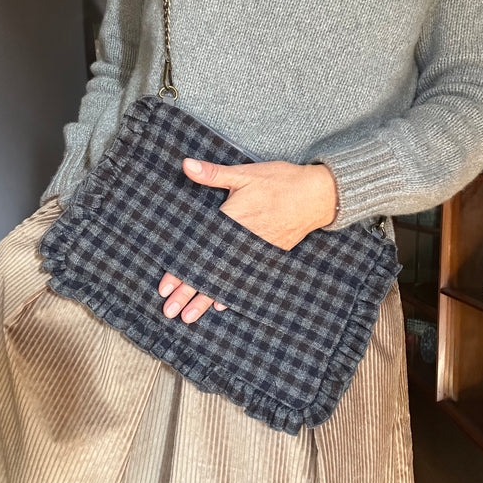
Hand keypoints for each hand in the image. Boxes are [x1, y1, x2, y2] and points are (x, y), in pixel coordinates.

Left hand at [159, 157, 338, 322]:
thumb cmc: (280, 182)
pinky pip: (246, 278)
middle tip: (170, 311)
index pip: (198, 252)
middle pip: (209, 272)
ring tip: (190, 317)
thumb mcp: (245, 174)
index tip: (165, 287)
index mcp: (231, 221)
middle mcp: (240, 242)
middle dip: (188, 293)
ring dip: (206, 299)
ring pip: (225, 280)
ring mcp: (255, 252)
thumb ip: (213, 174)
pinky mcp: (268, 256)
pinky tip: (220, 305)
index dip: (181, 271)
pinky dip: (232, 292)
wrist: (317, 195)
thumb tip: (186, 165)